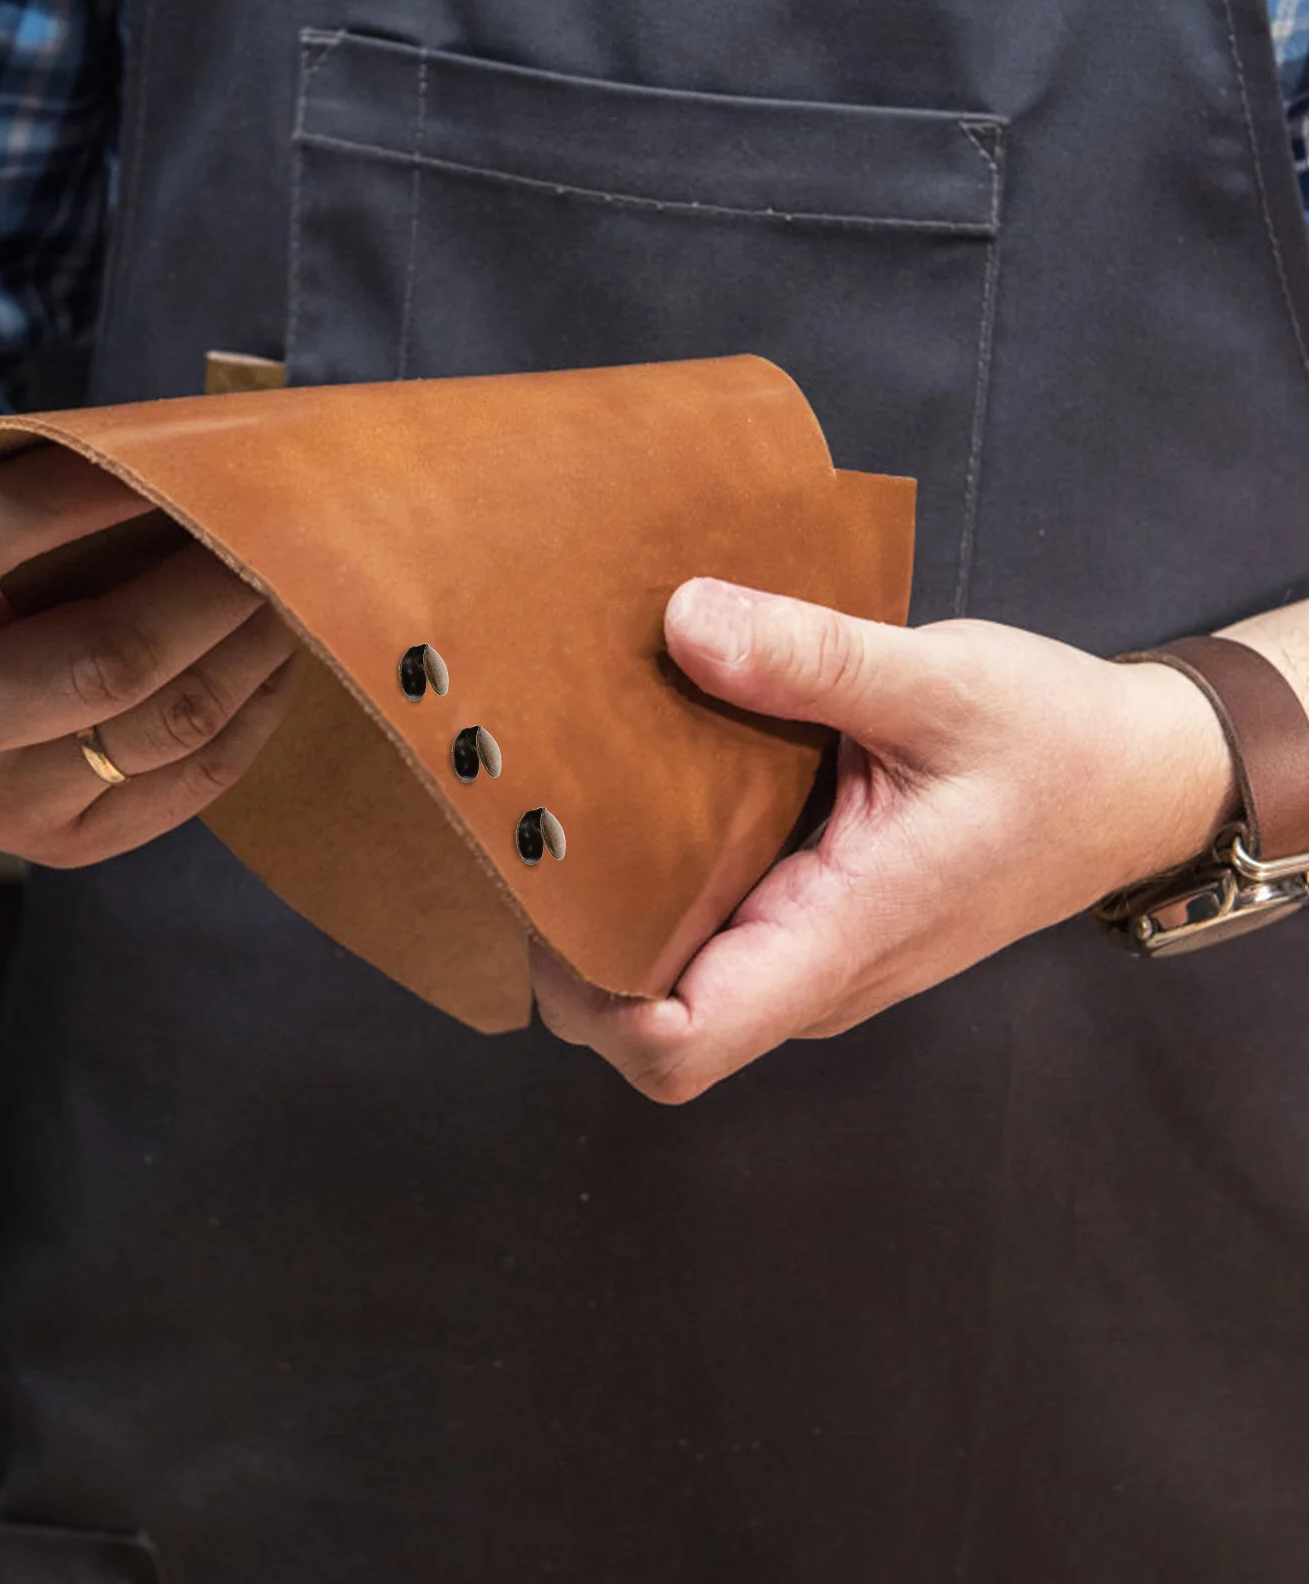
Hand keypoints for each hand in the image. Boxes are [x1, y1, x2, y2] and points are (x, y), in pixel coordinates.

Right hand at [0, 435, 301, 864]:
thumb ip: (48, 489)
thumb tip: (205, 462)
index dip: (80, 496)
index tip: (181, 461)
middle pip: (111, 659)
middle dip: (218, 591)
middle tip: (279, 539)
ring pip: (170, 724)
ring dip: (253, 652)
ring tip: (291, 596)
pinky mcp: (59, 848)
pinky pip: (193, 781)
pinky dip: (254, 714)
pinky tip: (275, 664)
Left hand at [532, 578, 1237, 1102]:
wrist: (1132, 785)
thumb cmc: (1054, 749)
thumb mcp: (939, 684)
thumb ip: (809, 658)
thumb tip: (684, 621)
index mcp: (836, 941)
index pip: (680, 1044)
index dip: (591, 997)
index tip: (545, 894)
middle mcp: (810, 972)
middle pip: (646, 1023)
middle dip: (572, 950)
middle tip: (532, 831)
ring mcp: (808, 954)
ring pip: (670, 983)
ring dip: (607, 918)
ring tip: (566, 812)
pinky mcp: (810, 919)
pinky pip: (705, 936)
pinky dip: (655, 887)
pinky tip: (633, 804)